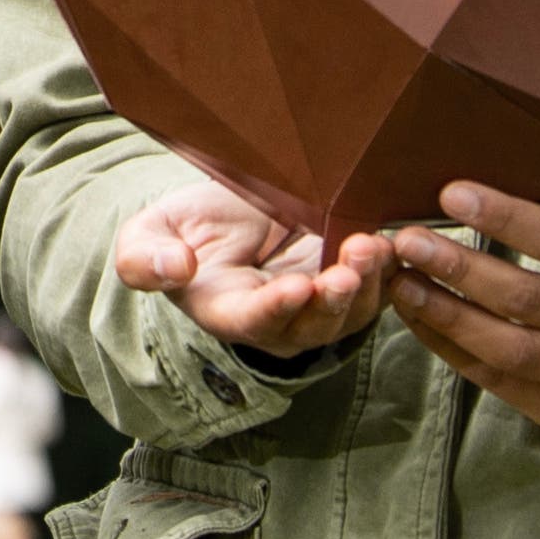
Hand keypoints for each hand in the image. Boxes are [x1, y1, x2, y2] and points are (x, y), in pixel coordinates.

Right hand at [111, 173, 390, 355]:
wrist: (227, 213)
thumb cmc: (184, 229)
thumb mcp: (146, 236)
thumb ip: (144, 259)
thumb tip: (175, 267)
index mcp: (226, 312)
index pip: (254, 321)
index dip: (277, 308)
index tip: (298, 287)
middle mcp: (278, 322)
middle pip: (313, 325)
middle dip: (334, 298)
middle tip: (349, 265)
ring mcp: (318, 306)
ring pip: (352, 311)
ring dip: (368, 284)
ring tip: (374, 246)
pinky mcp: (348, 283)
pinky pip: (377, 288)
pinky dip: (389, 271)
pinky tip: (395, 245)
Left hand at [379, 183, 539, 436]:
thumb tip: (488, 164)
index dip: (505, 216)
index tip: (450, 191)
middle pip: (524, 299)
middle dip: (457, 267)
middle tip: (405, 238)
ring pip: (505, 349)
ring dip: (443, 314)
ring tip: (399, 282)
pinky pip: (497, 381)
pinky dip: (450, 348)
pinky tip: (417, 319)